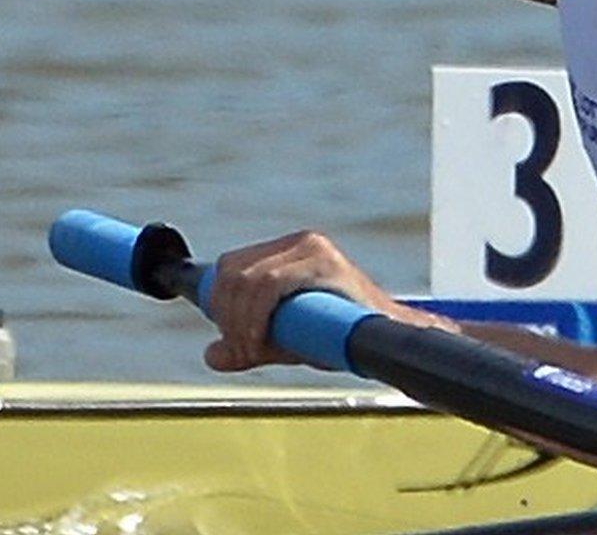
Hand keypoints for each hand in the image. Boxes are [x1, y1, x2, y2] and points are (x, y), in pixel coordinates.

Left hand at [201, 229, 407, 371]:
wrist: (385, 337)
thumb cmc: (340, 336)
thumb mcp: (284, 341)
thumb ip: (247, 346)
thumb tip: (212, 355)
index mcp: (287, 251)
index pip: (231, 266)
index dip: (219, 305)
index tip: (231, 340)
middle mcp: (300, 242)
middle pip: (233, 271)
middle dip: (226, 316)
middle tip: (243, 349)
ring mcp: (312, 248)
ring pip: (247, 278)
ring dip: (239, 321)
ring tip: (253, 349)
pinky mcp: (324, 261)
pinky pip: (269, 284)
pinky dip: (255, 316)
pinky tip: (261, 340)